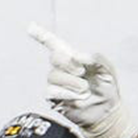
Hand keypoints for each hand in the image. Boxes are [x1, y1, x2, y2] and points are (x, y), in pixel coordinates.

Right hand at [29, 23, 137, 137]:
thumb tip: (79, 56)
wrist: (106, 111)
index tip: (30, 27)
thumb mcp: (107, 69)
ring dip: (72, 83)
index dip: (41, 35)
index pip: (53, 43)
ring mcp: (56, 83)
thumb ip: (96, 59)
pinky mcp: (54, 98)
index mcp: (73, 57)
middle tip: (82, 73)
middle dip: (69, 64)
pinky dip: (67, 94)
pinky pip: (52, 91)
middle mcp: (62, 69)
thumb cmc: (106, 87)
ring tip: (85, 90)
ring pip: (54, 76)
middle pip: (54, 58)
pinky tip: (78, 98)